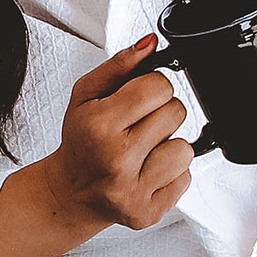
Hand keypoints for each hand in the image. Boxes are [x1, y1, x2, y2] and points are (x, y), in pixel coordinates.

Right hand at [41, 34, 196, 231]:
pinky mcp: (148, 212)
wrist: (70, 192)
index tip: (140, 98)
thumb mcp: (86, 95)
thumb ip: (120, 65)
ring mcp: (133, 190)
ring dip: (169, 145)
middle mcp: (116, 160)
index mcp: (99, 126)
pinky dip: (171, 173)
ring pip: (186, 149)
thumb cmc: (80, 141)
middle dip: (162, 114)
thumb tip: (150, 43)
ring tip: (144, 150)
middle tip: (139, 125)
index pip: (158, 87)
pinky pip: (185, 178)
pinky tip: (147, 170)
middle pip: (176, 114)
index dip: (153, 87)